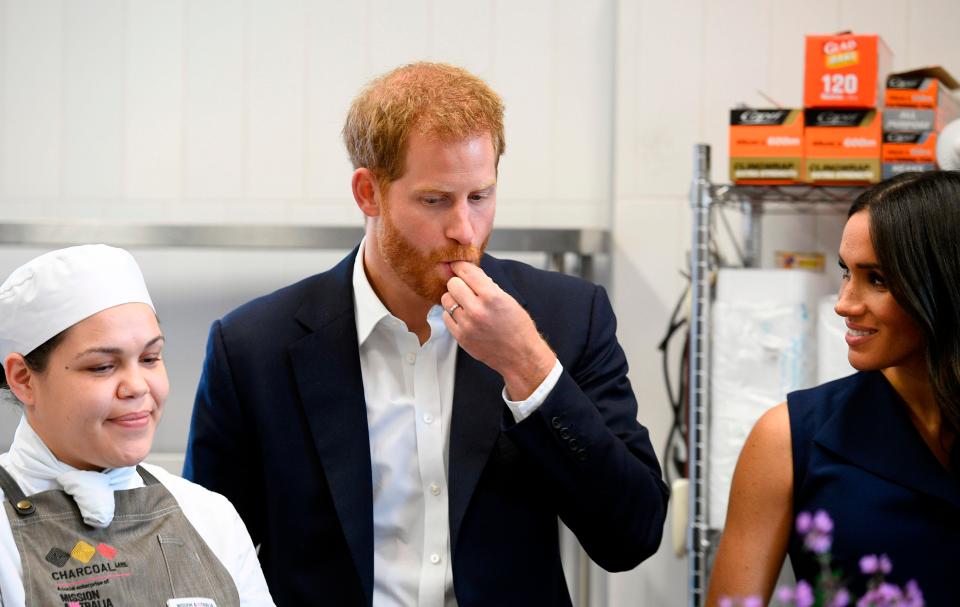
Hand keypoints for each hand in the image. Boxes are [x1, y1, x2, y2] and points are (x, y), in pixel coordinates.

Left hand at [441, 261, 556, 400]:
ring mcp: (467, 325)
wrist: (520, 356)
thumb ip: (488, 286)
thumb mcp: (508, 299)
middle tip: (465, 287)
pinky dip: (453, 314)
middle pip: (452, 284)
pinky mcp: (461, 337)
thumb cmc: (518, 327)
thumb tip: (469, 273)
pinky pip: (446, 317)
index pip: (466, 271)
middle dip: (458, 283)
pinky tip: (464, 316)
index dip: (460, 266)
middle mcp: (477, 310)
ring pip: (446, 300)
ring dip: (454, 298)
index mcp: (492, 297)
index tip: (458, 266)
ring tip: (465, 303)